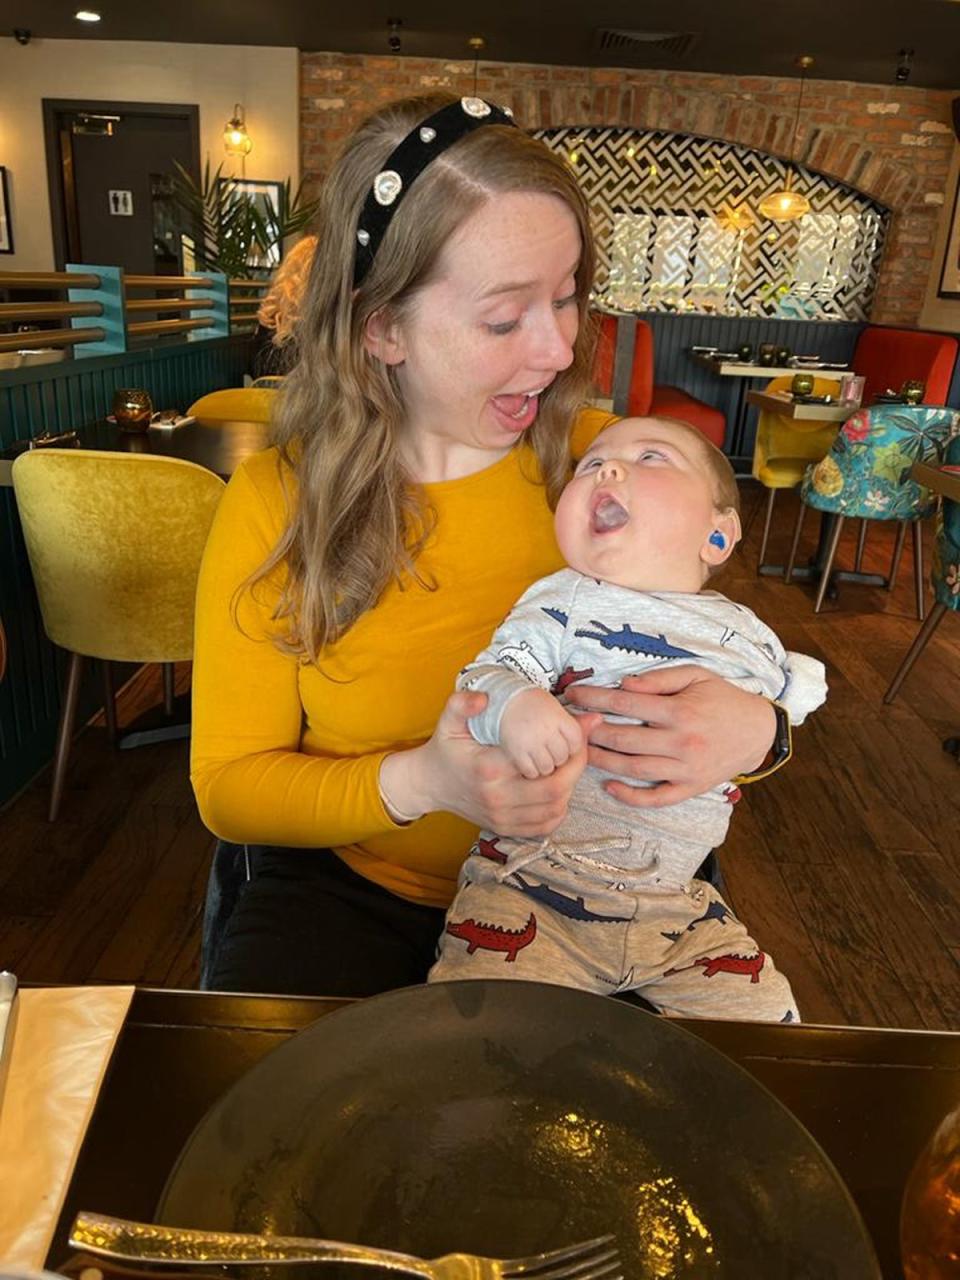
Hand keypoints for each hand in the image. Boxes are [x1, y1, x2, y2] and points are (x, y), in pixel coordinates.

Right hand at [380, 691, 600, 836]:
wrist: (429, 784)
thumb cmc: (444, 749)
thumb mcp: (448, 721)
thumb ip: (462, 704)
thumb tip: (485, 698)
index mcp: (489, 768)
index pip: (543, 764)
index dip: (568, 751)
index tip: (576, 735)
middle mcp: (498, 797)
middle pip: (555, 790)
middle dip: (576, 770)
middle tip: (579, 751)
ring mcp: (501, 817)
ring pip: (554, 810)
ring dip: (569, 789)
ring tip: (569, 768)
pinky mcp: (504, 828)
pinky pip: (543, 827)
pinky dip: (558, 811)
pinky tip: (557, 792)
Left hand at [563, 665, 775, 808]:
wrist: (758, 731)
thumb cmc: (723, 699)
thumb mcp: (696, 676)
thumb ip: (659, 679)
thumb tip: (624, 684)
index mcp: (679, 711)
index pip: (625, 704)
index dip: (594, 699)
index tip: (573, 696)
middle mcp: (680, 742)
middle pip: (623, 739)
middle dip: (591, 731)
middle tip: (569, 725)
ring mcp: (685, 769)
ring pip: (633, 768)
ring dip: (602, 761)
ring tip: (581, 751)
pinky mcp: (690, 788)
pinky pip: (656, 797)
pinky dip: (630, 796)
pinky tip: (609, 786)